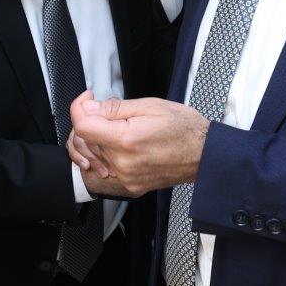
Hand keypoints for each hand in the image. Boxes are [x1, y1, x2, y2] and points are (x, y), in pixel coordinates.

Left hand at [68, 91, 208, 196]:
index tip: (88, 99)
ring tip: (120, 128)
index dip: (80, 108)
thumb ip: (113, 108)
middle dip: (92, 121)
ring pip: (95, 155)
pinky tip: (124, 145)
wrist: (205, 155)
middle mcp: (123, 164)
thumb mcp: (149, 105)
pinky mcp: (131, 186)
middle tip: (110, 111)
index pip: (82, 127)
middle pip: (86, 140)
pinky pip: (107, 168)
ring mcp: (127, 178)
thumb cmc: (184, 129)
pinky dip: (109, 154)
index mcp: (126, 140)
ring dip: (99, 139)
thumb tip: (89, 108)